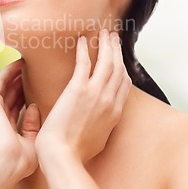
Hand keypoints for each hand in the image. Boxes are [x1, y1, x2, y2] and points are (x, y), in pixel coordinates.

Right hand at [0, 59, 40, 186]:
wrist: (7, 161)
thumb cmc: (21, 159)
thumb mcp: (33, 141)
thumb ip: (33, 125)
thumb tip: (34, 107)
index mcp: (8, 130)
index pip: (18, 108)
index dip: (26, 96)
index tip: (38, 86)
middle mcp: (0, 118)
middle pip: (12, 95)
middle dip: (22, 82)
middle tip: (34, 69)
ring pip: (5, 86)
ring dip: (15, 74)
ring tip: (26, 62)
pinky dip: (8, 72)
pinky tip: (17, 63)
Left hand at [36, 30, 131, 164]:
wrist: (63, 155)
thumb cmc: (75, 152)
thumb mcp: (99, 139)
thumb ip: (103, 124)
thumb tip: (101, 118)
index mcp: (115, 112)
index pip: (124, 83)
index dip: (123, 66)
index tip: (119, 56)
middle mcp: (109, 100)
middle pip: (118, 68)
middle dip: (117, 50)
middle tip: (113, 37)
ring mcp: (96, 94)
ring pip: (106, 62)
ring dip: (106, 45)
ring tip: (103, 33)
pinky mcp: (78, 89)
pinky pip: (84, 63)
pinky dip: (84, 50)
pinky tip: (82, 40)